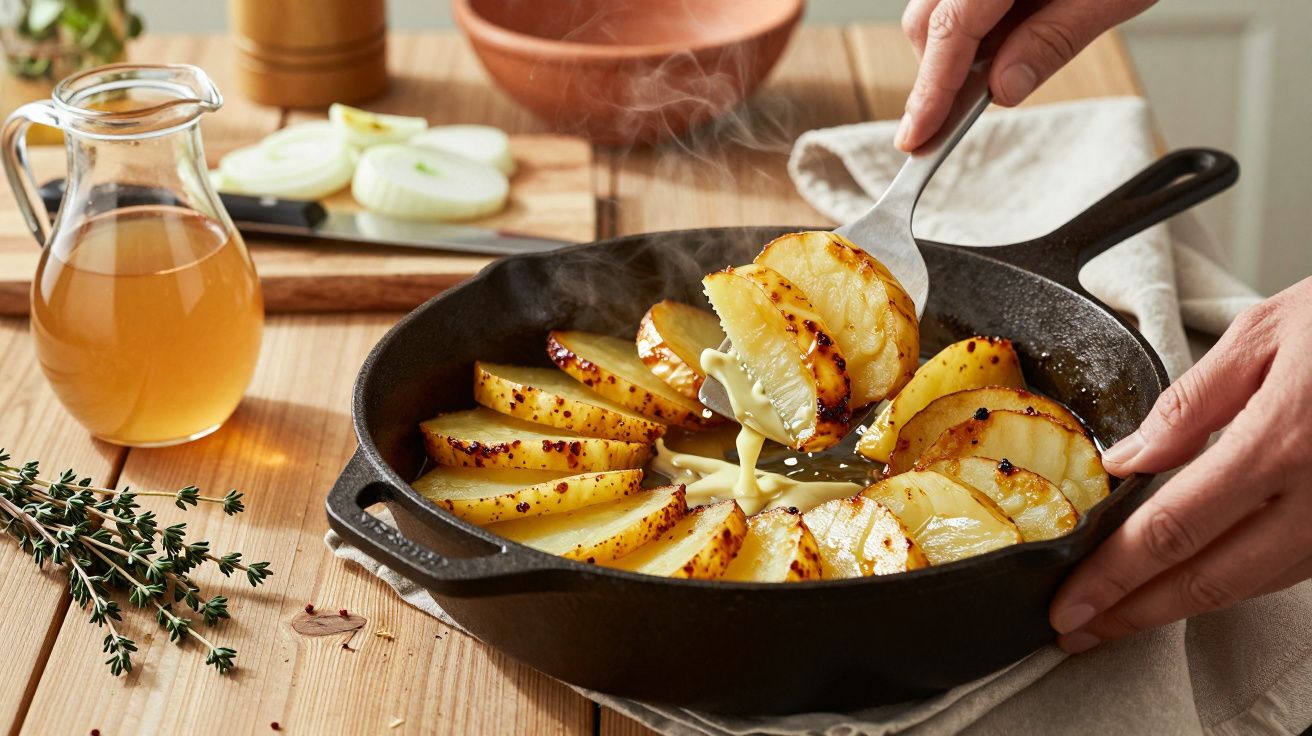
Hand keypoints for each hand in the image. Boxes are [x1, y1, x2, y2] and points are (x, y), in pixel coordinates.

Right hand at [896, 0, 1156, 150]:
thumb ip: (1053, 41)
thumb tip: (1003, 89)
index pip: (951, 29)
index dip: (931, 88)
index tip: (918, 136)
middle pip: (928, 21)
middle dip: (939, 75)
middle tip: (954, 123)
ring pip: (937, 11)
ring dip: (957, 52)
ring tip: (1002, 71)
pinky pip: (960, 1)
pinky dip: (974, 30)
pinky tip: (1006, 42)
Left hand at [1049, 276, 1311, 651]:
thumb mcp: (1266, 333)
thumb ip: (1191, 403)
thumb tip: (1128, 459)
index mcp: (1282, 442)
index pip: (1172, 530)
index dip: (1114, 577)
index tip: (1070, 604)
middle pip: (1209, 579)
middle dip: (1135, 613)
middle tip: (1079, 630)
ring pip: (1252, 584)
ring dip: (1180, 604)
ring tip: (1124, 611)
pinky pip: (1292, 567)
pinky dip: (1234, 580)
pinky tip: (1193, 579)